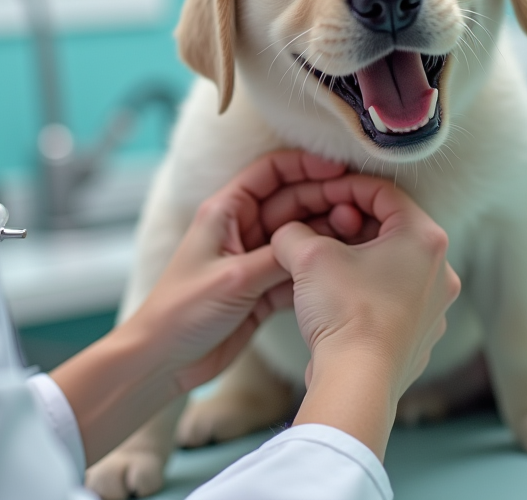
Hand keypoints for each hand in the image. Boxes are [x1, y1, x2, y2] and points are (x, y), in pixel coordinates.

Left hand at [124, 150, 352, 392]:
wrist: (165, 362)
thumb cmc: (182, 312)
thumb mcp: (234, 278)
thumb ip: (278, 256)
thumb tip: (319, 239)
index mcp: (225, 212)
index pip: (270, 173)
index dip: (305, 165)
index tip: (340, 170)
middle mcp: (241, 229)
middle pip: (292, 201)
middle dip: (325, 199)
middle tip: (360, 206)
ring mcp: (254, 259)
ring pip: (299, 234)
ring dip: (327, 233)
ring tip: (361, 233)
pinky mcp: (263, 288)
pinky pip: (298, 268)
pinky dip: (319, 265)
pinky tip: (345, 265)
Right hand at [269, 174, 460, 458]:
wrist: (357, 382)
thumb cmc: (344, 312)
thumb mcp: (308, 255)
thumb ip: (294, 231)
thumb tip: (288, 232)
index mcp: (425, 238)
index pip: (384, 193)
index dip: (346, 188)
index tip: (321, 195)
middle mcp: (441, 270)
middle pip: (391, 228)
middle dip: (353, 225)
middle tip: (322, 229)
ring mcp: (435, 306)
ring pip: (393, 264)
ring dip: (360, 257)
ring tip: (326, 265)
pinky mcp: (422, 335)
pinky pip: (394, 298)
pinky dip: (369, 290)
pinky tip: (339, 299)